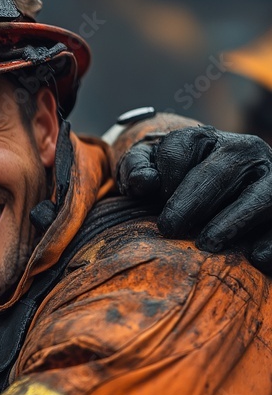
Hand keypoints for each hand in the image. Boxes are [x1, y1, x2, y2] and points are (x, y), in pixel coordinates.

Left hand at [118, 126, 271, 274]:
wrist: (213, 194)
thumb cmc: (172, 182)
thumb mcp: (150, 168)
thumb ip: (136, 167)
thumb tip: (144, 181)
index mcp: (206, 138)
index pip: (181, 148)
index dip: (164, 174)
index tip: (152, 196)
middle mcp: (244, 150)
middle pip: (220, 171)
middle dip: (192, 200)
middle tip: (168, 228)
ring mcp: (271, 177)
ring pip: (262, 195)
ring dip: (235, 219)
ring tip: (207, 243)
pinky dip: (271, 241)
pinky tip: (256, 257)